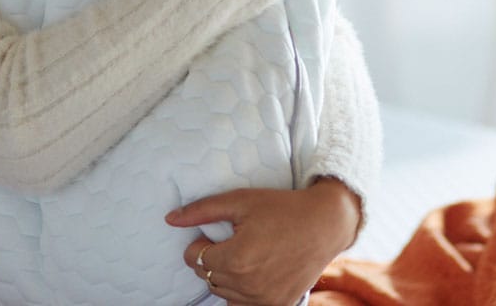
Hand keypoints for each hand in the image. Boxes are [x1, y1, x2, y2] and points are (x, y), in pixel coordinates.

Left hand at [166, 180, 362, 305]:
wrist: (324, 224)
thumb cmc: (282, 209)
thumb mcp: (240, 201)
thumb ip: (202, 211)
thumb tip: (171, 219)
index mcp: (237, 259)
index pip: (196, 260)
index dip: (199, 245)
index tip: (212, 235)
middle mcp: (249, 285)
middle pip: (208, 278)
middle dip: (211, 260)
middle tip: (230, 241)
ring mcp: (264, 299)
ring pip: (224, 294)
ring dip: (226, 276)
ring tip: (243, 254)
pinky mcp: (278, 305)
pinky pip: (244, 305)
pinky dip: (242, 293)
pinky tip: (253, 272)